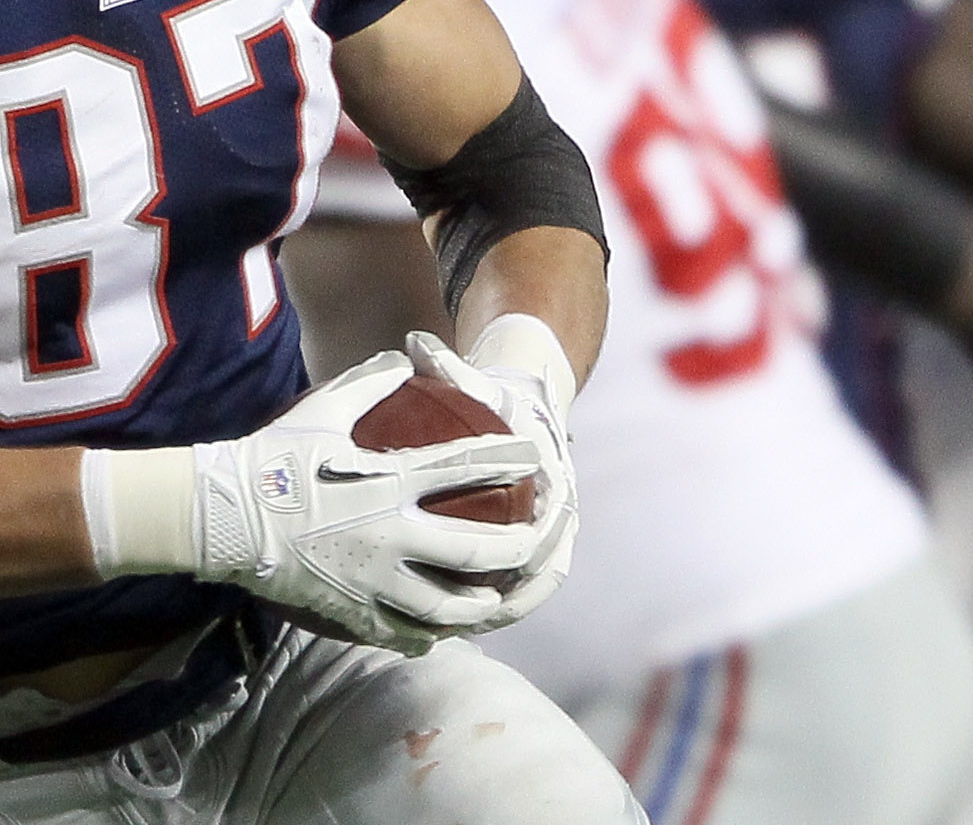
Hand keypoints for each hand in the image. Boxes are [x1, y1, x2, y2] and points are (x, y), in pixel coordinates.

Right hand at [191, 351, 545, 654]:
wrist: (224, 518)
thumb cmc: (273, 459)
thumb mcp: (322, 411)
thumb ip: (370, 381)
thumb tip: (402, 354)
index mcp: (387, 482)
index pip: (464, 467)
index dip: (507, 458)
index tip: (533, 454)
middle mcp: (389, 536)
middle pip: (474, 549)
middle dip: (517, 546)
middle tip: (534, 538)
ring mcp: (371, 580)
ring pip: (446, 605)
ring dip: (480, 602)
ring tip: (498, 598)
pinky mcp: (350, 611)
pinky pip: (400, 630)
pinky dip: (427, 632)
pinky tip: (441, 633)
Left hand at [404, 324, 577, 630]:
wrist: (528, 408)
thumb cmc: (495, 398)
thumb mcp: (477, 381)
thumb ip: (447, 365)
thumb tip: (414, 342)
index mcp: (551, 475)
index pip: (551, 519)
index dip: (532, 545)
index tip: (502, 563)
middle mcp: (558, 510)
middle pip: (544, 566)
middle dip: (516, 594)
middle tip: (477, 611)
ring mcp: (548, 533)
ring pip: (531, 586)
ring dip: (504, 610)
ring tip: (463, 630)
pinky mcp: (531, 550)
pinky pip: (517, 587)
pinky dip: (495, 606)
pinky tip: (455, 623)